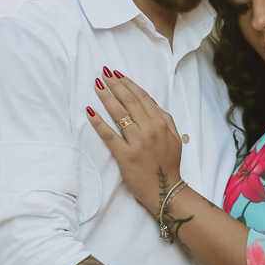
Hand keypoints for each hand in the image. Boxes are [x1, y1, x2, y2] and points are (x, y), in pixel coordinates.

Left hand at [86, 69, 181, 211]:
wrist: (165, 190)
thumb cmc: (169, 164)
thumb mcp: (174, 137)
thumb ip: (165, 118)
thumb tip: (150, 102)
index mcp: (161, 123)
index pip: (143, 97)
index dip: (128, 83)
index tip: (117, 74)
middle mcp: (150, 130)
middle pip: (129, 101)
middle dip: (115, 85)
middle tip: (103, 74)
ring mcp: (137, 142)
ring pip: (119, 114)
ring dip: (106, 97)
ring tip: (97, 85)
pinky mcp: (125, 155)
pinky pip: (109, 135)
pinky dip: (99, 122)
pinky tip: (90, 111)